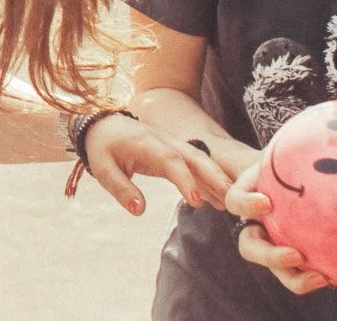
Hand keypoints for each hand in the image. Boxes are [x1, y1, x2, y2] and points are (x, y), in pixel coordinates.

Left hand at [82, 114, 234, 215]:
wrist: (107, 126)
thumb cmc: (105, 148)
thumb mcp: (104, 169)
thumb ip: (121, 188)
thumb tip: (139, 210)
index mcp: (147, 143)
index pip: (170, 160)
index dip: (184, 179)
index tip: (196, 200)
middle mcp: (166, 142)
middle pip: (195, 156)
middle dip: (215, 176)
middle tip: (232, 197)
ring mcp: (174, 146)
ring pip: (201, 160)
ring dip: (218, 179)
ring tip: (233, 202)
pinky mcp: (177, 153)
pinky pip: (197, 167)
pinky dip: (210, 182)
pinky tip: (221, 200)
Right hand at [226, 159, 328, 295]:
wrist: (310, 175)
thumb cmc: (295, 160)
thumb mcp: (284, 154)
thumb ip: (286, 152)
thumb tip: (318, 142)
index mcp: (249, 198)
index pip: (235, 202)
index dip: (246, 204)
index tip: (267, 202)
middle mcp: (258, 226)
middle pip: (250, 247)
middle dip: (269, 255)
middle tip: (296, 254)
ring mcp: (276, 245)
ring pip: (276, 269)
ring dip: (294, 277)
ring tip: (319, 277)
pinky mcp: (297, 260)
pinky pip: (299, 275)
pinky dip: (311, 278)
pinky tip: (331, 275)